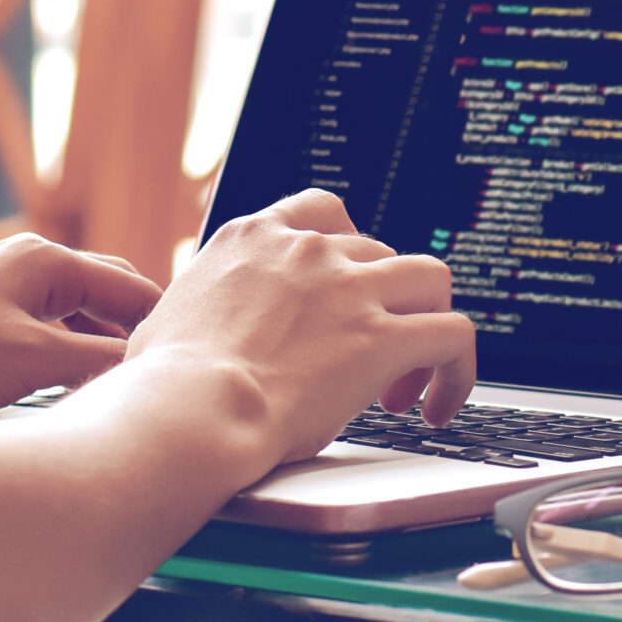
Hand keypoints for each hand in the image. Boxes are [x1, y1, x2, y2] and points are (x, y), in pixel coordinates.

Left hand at [0, 233, 160, 421]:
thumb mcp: (33, 360)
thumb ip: (99, 358)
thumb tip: (151, 366)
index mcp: (46, 259)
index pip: (132, 285)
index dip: (167, 324)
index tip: (199, 360)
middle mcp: (26, 265)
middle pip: (108, 295)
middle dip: (139, 332)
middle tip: (173, 375)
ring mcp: (1, 290)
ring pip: (76, 318)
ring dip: (103, 348)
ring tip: (131, 388)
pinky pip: (46, 334)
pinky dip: (70, 357)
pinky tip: (77, 391)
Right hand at [126, 191, 475, 465]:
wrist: (189, 409)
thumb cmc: (165, 386)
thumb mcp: (169, 318)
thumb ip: (200, 308)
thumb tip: (187, 330)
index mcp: (253, 238)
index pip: (322, 213)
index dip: (345, 251)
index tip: (345, 291)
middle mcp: (308, 250)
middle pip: (379, 252)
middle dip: (379, 304)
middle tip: (364, 361)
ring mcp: (350, 288)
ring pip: (430, 278)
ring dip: (426, 321)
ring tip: (410, 377)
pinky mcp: (383, 336)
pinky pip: (454, 335)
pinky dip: (457, 370)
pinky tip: (438, 406)